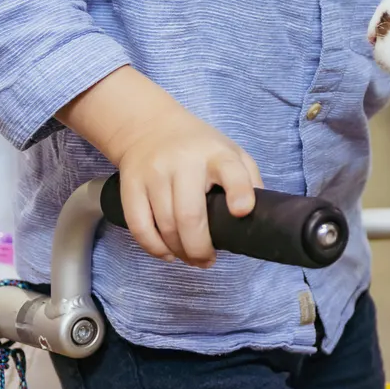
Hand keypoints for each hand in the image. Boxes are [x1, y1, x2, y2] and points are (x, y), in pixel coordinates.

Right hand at [58, 68, 263, 267]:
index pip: (231, 171)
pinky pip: (139, 226)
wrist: (149, 127)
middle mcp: (184, 162)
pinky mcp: (131, 186)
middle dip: (200, 247)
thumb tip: (259, 215)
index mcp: (216, 154)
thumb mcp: (231, 152)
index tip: (241, 212)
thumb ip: (248, 179)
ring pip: (165, 225)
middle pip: (189, 214)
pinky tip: (167, 254)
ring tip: (191, 259)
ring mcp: (154, 174)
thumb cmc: (200, 148)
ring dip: (179, 251)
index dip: (238, 193)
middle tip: (207, 261)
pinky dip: (153, 247)